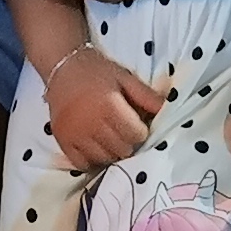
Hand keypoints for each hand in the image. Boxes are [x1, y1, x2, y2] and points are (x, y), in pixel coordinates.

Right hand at [43, 42, 166, 169]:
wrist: (63, 66)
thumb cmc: (98, 71)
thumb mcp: (125, 78)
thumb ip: (147, 97)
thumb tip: (168, 112)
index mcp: (108, 104)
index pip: (136, 135)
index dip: (140, 130)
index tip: (136, 123)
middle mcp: (90, 122)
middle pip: (122, 149)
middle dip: (127, 142)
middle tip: (122, 129)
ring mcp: (74, 134)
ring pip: (104, 158)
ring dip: (111, 151)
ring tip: (109, 136)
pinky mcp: (62, 141)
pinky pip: (83, 164)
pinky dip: (92, 158)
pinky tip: (94, 145)